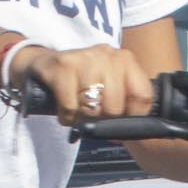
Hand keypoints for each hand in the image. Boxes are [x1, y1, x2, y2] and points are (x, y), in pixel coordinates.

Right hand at [17, 43, 151, 126]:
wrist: (44, 64)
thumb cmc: (82, 82)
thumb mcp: (110, 87)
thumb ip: (126, 104)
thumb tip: (131, 132)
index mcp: (125, 60)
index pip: (142, 96)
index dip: (133, 117)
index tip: (120, 123)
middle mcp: (107, 55)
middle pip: (115, 106)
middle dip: (103, 119)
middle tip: (93, 115)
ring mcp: (83, 58)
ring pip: (92, 108)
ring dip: (83, 118)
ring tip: (78, 111)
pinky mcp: (61, 66)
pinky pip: (70, 107)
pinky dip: (67, 117)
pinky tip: (66, 109)